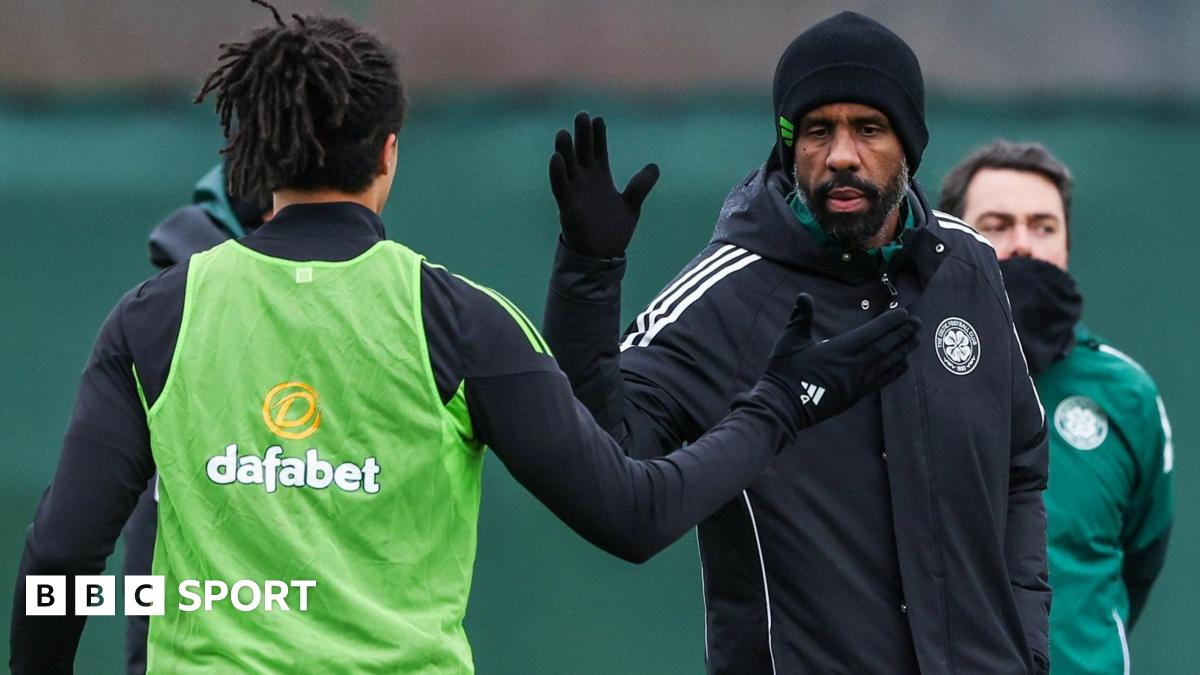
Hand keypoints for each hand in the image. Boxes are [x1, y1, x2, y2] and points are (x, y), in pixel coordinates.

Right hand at [549, 111, 659, 258]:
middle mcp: (585, 181)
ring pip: (567, 166)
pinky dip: (557, 173)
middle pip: (582, 153)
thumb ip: (641, 185)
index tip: (598, 119)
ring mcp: (575, 192)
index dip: (598, 136)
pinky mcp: (567, 206)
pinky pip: (560, 187)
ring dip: (564, 150)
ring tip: (563, 133)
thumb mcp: (632, 204)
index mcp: (600, 178)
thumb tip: (654, 166)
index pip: (598, 151)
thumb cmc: (614, 230)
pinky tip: (556, 158)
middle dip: (582, 135)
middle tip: (582, 115)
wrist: (603, 256)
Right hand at [761, 294, 921, 428]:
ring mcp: (856, 382)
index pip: (871, 332)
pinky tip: (904, 365)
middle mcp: (853, 365)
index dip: (890, 322)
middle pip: (885, 346)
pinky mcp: (855, 396)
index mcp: (839, 349)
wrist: (784, 406)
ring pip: (887, 364)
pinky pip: (881, 381)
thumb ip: (800, 318)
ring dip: (904, 350)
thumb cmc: (784, 372)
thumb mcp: (789, 342)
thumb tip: (804, 296)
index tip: (903, 313)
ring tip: (916, 340)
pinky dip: (895, 372)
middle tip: (918, 322)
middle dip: (903, 333)